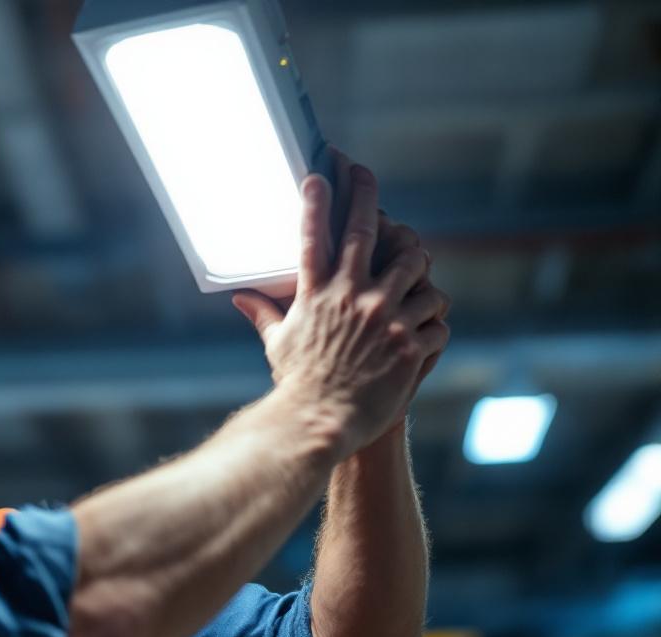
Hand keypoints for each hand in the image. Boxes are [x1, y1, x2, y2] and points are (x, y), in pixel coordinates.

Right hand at [231, 162, 450, 454]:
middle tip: (364, 175)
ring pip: (416, 266)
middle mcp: (352, 297)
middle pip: (366, 230)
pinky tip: (427, 330)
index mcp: (317, 295)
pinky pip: (437, 318)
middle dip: (365, 194)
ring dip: (418, 266)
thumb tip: (238, 298)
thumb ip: (263, 314)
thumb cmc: (295, 386)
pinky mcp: (409, 344)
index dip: (316, 200)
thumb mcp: (277, 345)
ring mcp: (385, 318)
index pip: (313, 235)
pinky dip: (434, 321)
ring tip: (415, 269)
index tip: (319, 174)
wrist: (318, 423)